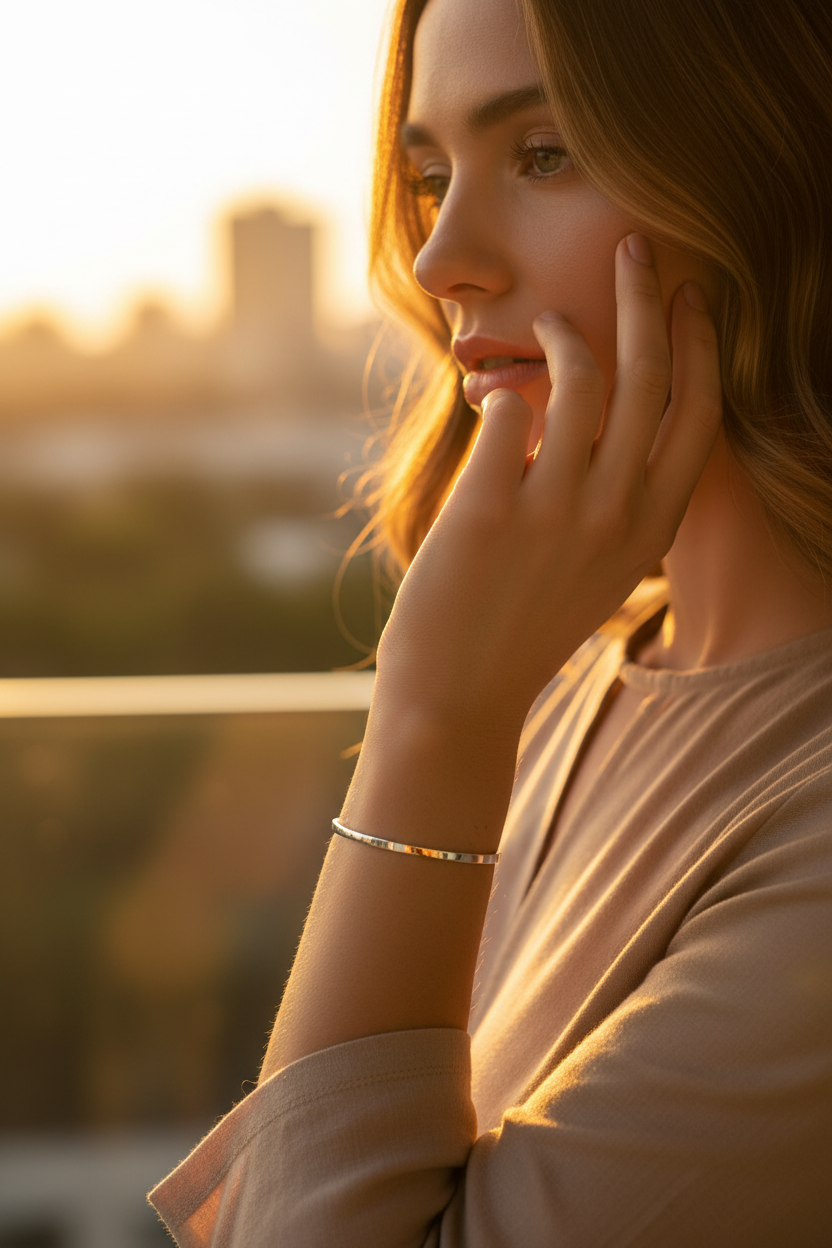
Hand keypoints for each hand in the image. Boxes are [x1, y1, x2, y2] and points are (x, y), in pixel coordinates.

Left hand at [374, 234, 721, 739]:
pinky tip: (484, 396)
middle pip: (652, 378)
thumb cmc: (520, 625)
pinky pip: (505, 408)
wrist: (458, 694)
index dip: (699, 344)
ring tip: (544, 321)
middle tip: (635, 243)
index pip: (697, 416)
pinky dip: (497, 389)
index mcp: (650, 530)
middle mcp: (616, 516)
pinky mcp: (489, 508)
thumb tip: (597, 414)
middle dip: (647, 296)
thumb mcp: (596, 569)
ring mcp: (555, 512)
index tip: (690, 293)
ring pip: (582, 378)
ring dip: (563, 330)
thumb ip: (616, 501)